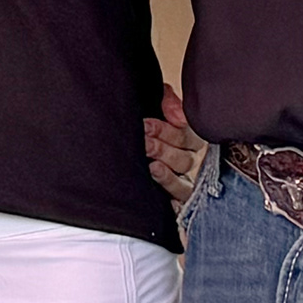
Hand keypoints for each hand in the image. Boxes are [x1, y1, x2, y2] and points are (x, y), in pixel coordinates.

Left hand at [144, 88, 203, 205]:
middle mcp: (186, 160)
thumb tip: (178, 116)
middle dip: (163, 148)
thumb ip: (167, 101)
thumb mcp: (153, 105)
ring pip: (184, 181)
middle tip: (144, 142)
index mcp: (186, 138)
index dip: (169, 130)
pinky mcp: (172, 200)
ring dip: (167, 173)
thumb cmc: (142, 126)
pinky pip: (179, 201)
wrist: (113, 154)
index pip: (188, 135)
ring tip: (151, 165)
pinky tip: (161, 191)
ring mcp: (180, 181)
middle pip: (185, 158)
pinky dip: (171, 194)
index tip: (147, 124)